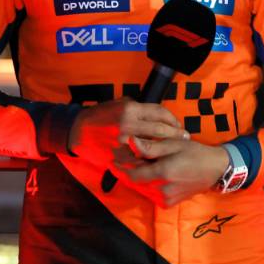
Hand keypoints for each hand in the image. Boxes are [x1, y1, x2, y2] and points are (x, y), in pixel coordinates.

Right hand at [67, 98, 187, 167]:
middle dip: (176, 134)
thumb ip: (135, 107)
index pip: (159, 113)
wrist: (78, 131)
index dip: (172, 119)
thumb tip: (154, 113)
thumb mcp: (116, 104)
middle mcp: (129, 124)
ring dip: (167, 148)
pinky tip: (158, 160)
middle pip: (161, 130)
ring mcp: (125, 142)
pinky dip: (151, 159)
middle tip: (185, 137)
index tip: (179, 124)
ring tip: (176, 149)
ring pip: (153, 146)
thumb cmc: (99, 116)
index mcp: (130, 109)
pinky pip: (141, 158)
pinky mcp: (120, 155)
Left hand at [116, 138, 229, 206]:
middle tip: (121, 155)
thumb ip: (150, 147)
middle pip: (136, 180)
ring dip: (137, 175)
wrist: (215, 169)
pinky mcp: (169, 203)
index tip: (114, 155)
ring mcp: (166, 198)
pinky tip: (150, 173)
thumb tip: (130, 142)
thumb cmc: (194, 152)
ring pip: (143, 187)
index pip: (132, 173)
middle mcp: (162, 189)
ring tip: (135, 162)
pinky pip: (152, 193)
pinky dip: (148, 183)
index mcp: (162, 172)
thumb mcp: (173, 144)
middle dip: (127, 168)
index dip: (122, 165)